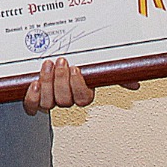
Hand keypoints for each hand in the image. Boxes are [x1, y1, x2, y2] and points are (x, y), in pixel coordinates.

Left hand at [22, 57, 140, 113]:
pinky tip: (34, 84)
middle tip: (60, 62)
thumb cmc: (76, 64)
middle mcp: (66, 100)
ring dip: (47, 83)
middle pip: (64, 100)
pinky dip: (32, 98)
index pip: (83, 98)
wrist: (52, 59)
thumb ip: (115, 74)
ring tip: (47, 66)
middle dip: (61, 80)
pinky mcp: (34, 98)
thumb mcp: (96, 66)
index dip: (78, 86)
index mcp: (82, 95)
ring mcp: (49, 99)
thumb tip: (134, 83)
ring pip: (48, 103)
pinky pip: (32, 107)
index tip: (76, 68)